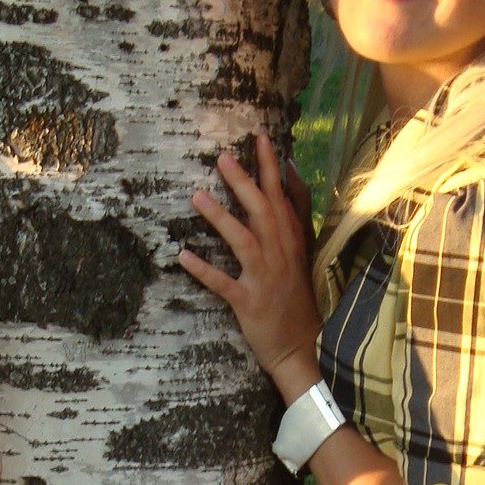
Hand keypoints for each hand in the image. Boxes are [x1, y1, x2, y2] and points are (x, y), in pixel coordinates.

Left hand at [178, 133, 320, 386]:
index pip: (281, 198)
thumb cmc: (295, 297)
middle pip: (262, 212)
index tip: (258, 138)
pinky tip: (183, 255)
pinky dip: (204, 270)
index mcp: (291, 242)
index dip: (270, 168)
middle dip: (243, 183)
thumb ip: (295, 215)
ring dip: (220, 218)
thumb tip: (291, 174)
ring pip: (243, 242)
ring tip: (196, 196)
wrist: (301, 346)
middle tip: (222, 158)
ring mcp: (265, 279)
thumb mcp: (301, 253)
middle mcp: (280, 255)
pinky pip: (224, 284)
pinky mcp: (249, 304)